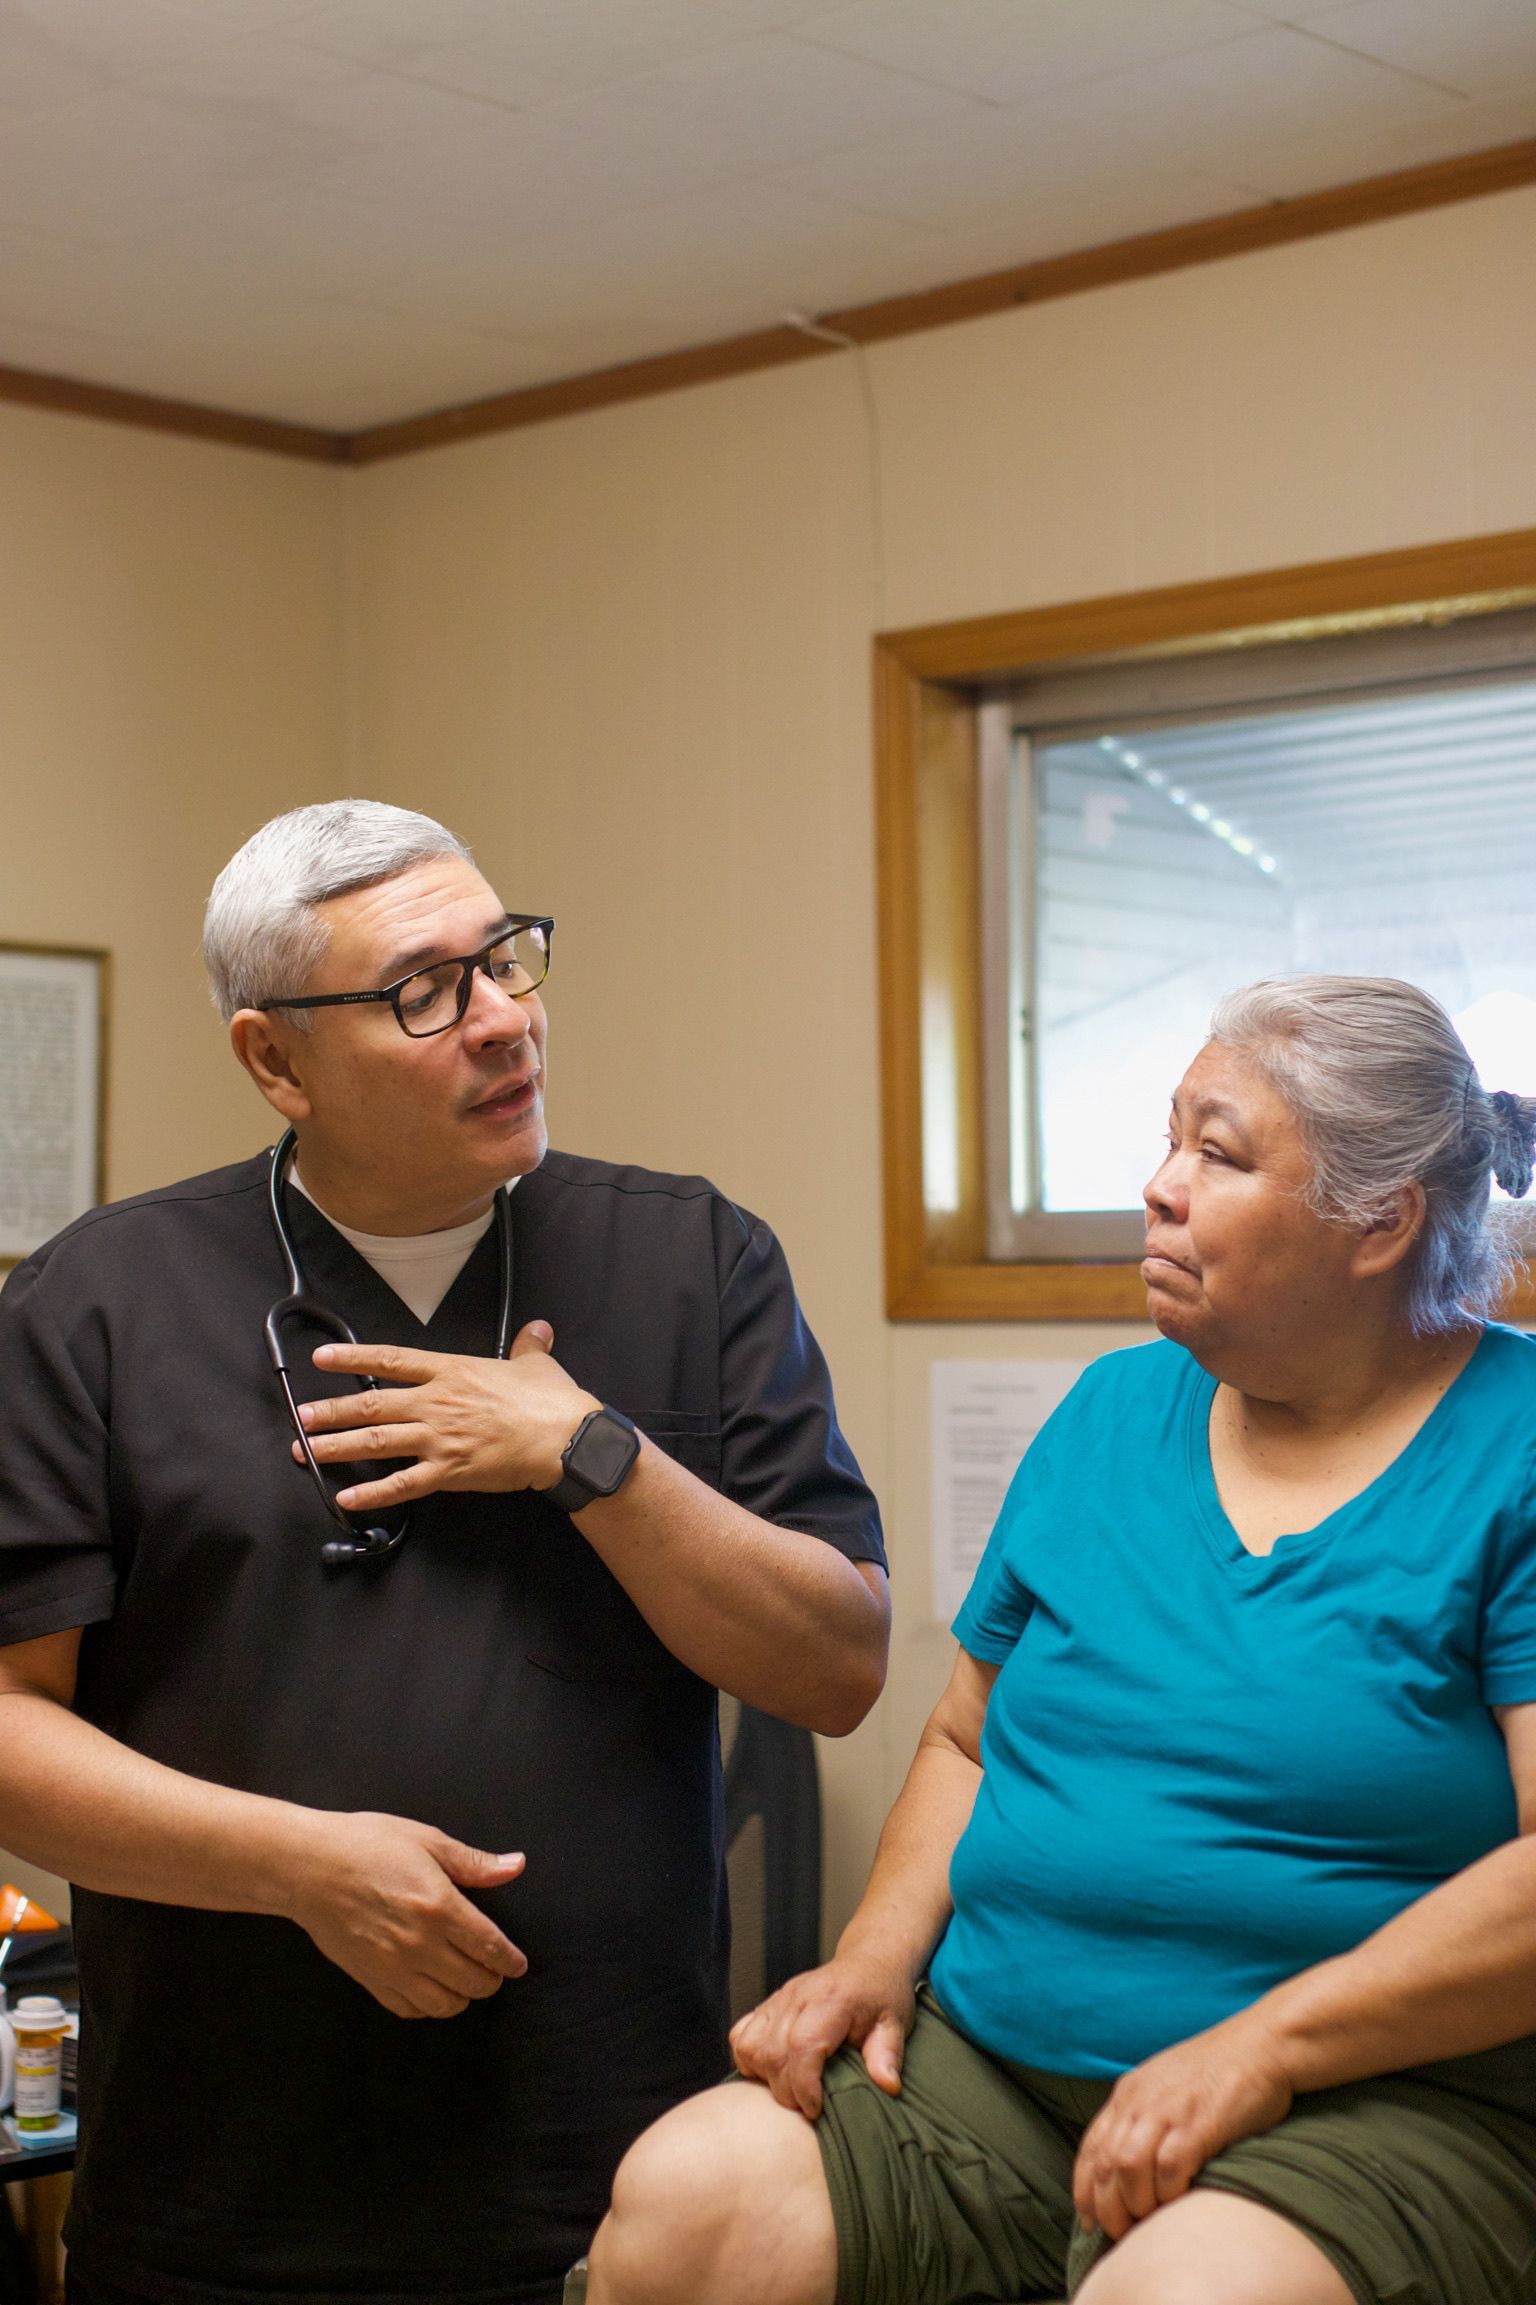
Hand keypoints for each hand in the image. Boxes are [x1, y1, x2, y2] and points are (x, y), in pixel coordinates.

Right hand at [286, 1809, 528, 2018]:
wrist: (309, 1867)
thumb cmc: (367, 1845)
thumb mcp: (427, 1841)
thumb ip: (474, 1862)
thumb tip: (516, 1865)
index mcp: (440, 1907)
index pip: (490, 1947)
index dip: (509, 1961)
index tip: (517, 1965)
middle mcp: (421, 1944)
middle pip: (473, 1982)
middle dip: (492, 1978)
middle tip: (493, 1968)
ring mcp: (394, 1968)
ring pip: (445, 2005)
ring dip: (463, 1997)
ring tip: (465, 1980)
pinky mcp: (370, 1980)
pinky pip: (409, 2010)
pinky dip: (428, 2007)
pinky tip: (432, 1990)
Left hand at [296, 1323, 598, 1511]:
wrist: (564, 1438)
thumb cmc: (550, 1402)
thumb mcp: (537, 1364)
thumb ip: (529, 1345)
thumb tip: (537, 1330)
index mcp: (451, 1372)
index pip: (391, 1361)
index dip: (354, 1357)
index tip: (323, 1358)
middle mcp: (436, 1403)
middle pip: (372, 1403)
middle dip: (331, 1410)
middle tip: (301, 1415)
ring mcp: (439, 1438)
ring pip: (377, 1440)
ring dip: (338, 1446)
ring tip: (307, 1450)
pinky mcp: (448, 1472)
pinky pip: (402, 1485)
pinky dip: (373, 1493)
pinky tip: (348, 1498)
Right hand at [728, 1951, 915, 2117]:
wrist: (869, 1961)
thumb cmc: (882, 1995)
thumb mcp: (895, 2023)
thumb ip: (888, 2054)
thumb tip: (886, 2086)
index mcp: (832, 2000)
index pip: (803, 2045)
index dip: (803, 2085)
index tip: (815, 2109)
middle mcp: (799, 1995)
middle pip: (773, 2052)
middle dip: (786, 2091)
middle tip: (808, 2107)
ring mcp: (780, 1998)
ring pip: (751, 2045)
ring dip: (764, 2076)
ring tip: (791, 2090)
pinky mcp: (770, 2003)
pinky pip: (741, 2034)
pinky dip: (749, 2059)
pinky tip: (771, 2071)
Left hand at [1071, 2017, 1293, 2239]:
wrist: (1261, 2045)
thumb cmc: (1219, 2073)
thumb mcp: (1167, 2086)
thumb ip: (1145, 2117)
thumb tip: (1129, 2166)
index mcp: (1129, 2092)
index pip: (1091, 2147)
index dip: (1084, 2189)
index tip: (1089, 2220)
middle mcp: (1140, 2101)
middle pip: (1105, 2163)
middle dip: (1108, 2207)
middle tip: (1122, 2233)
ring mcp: (1168, 2110)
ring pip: (1129, 2167)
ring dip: (1135, 2204)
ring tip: (1147, 2224)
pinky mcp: (1198, 2124)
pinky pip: (1170, 2167)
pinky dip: (1168, 2193)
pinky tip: (1178, 2204)